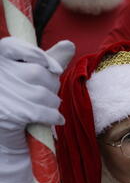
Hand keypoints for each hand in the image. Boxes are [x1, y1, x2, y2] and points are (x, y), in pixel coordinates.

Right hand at [0, 38, 74, 182]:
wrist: (6, 137)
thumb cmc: (19, 102)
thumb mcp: (30, 76)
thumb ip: (47, 59)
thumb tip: (69, 44)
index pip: (13, 46)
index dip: (37, 54)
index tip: (55, 68)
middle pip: (35, 72)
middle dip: (52, 85)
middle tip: (49, 95)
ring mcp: (0, 95)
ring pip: (41, 92)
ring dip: (53, 102)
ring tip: (50, 108)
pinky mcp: (6, 114)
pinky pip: (40, 111)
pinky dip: (53, 116)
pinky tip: (56, 119)